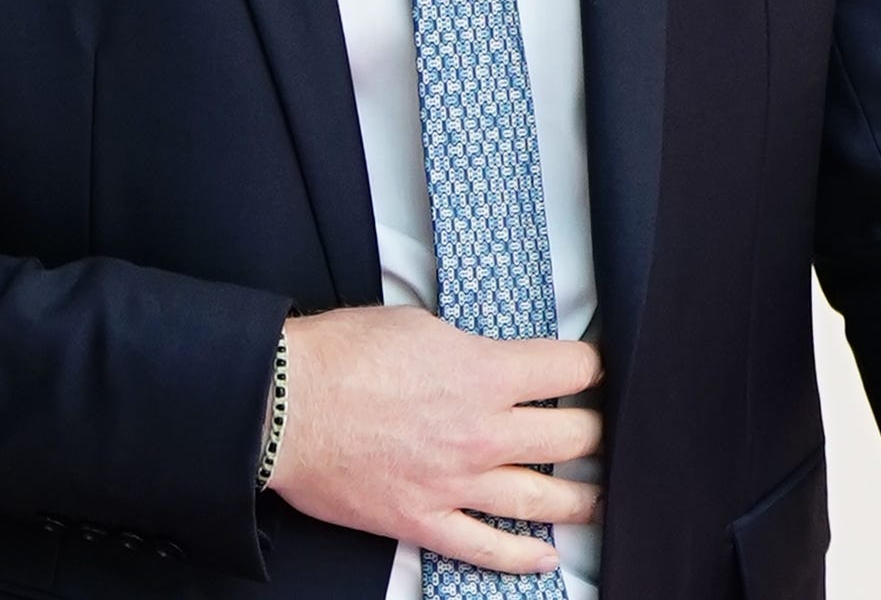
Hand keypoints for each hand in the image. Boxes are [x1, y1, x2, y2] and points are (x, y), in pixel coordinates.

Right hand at [265, 307, 601, 575]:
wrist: (284, 405)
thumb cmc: (337, 359)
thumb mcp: (418, 324)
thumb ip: (466, 348)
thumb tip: (485, 359)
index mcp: (484, 374)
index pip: (571, 369)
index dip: (591, 365)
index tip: (594, 369)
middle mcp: (482, 433)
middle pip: (574, 437)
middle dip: (595, 430)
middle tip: (596, 429)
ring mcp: (457, 483)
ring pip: (546, 500)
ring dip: (580, 499)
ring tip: (594, 496)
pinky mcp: (425, 521)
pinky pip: (488, 549)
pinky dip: (523, 556)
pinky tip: (544, 553)